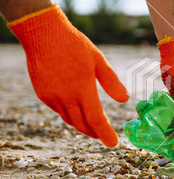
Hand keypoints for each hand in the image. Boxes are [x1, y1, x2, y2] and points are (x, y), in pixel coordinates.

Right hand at [8, 5, 128, 146]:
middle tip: (104, 136)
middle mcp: (65, 98)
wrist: (43, 34)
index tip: (113, 143)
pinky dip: (70, 115)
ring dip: (82, 125)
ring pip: (69, 119)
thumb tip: (124, 99)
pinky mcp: (43, 94)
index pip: (96, 120)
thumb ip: (111, 82)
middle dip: (94, 133)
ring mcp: (52, 97)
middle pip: (82, 125)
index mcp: (82, 89)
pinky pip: (59, 111)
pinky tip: (76, 111)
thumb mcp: (98, 60)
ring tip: (93, 126)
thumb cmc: (74, 45)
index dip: (105, 134)